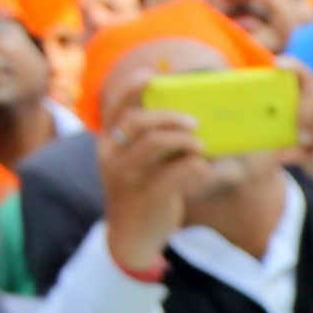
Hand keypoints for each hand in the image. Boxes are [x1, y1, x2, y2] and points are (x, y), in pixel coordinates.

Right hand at [96, 101, 211, 276]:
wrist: (132, 237)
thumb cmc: (141, 192)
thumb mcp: (137, 165)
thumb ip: (150, 142)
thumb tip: (187, 117)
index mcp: (108, 144)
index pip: (116, 107)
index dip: (132, 88)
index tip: (152, 75)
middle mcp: (112, 157)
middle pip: (136, 121)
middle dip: (168, 115)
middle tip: (194, 122)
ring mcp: (128, 177)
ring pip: (154, 144)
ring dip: (184, 139)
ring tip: (201, 146)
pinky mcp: (148, 196)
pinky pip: (175, 173)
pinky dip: (195, 165)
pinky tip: (204, 167)